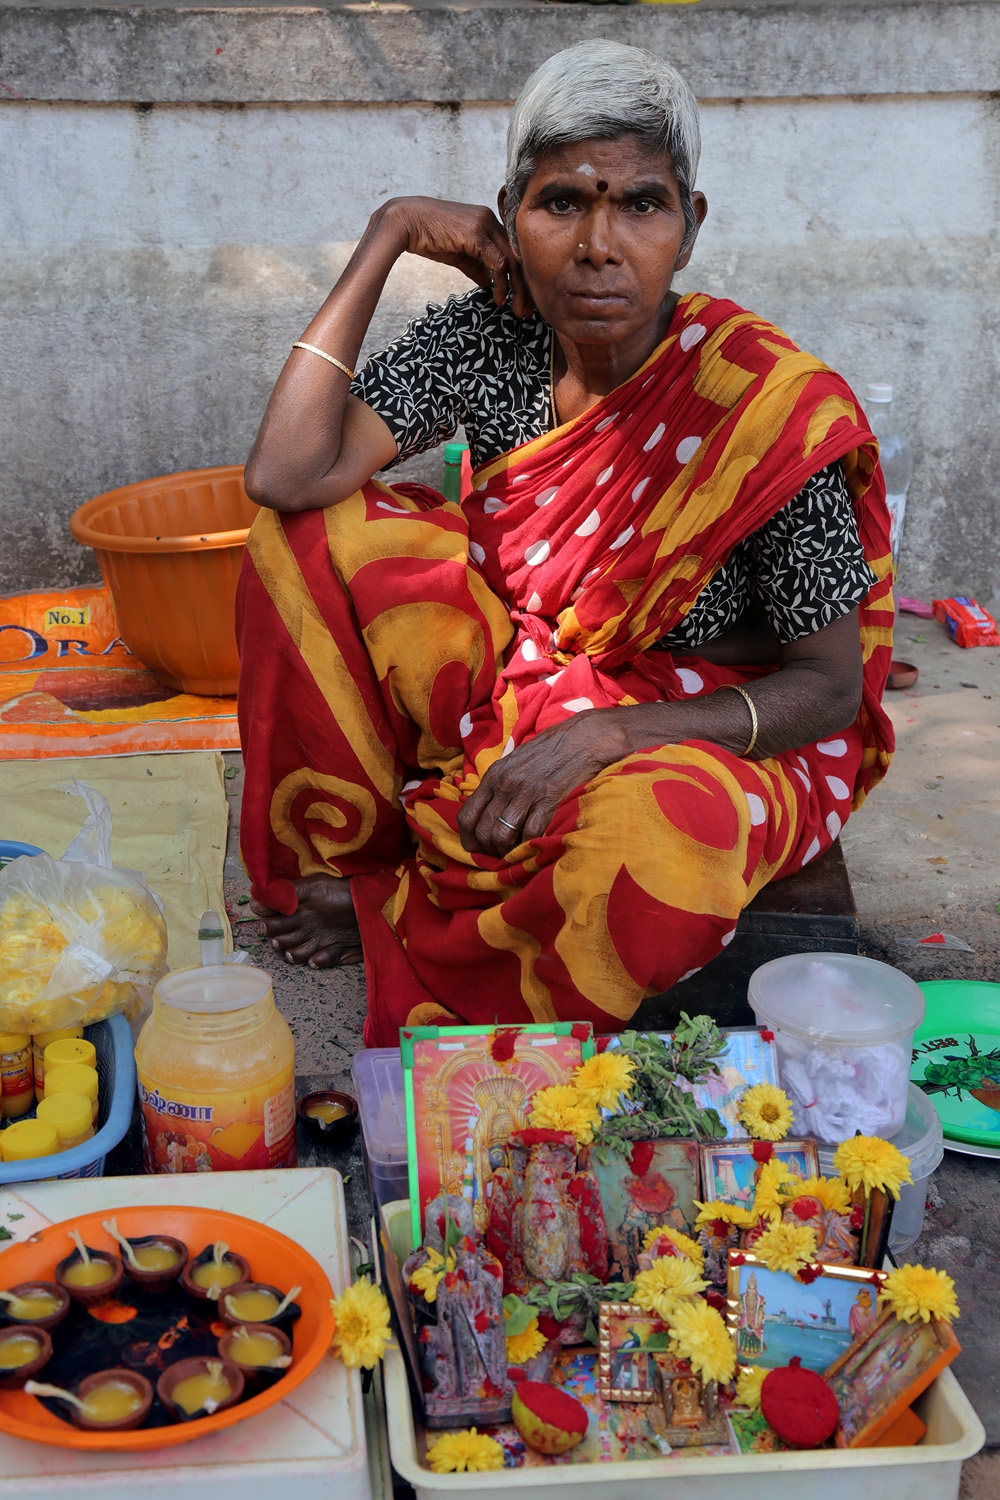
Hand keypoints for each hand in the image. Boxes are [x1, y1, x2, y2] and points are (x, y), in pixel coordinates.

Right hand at [376, 197, 532, 317]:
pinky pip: (497, 261)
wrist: (406, 222)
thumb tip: (489, 282)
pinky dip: (502, 282)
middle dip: (524, 285)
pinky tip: (499, 297)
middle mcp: (490, 220)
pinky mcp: (475, 233)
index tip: (521, 300)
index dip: (519, 276)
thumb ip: (476, 266)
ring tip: (517, 309)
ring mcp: (484, 224)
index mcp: (487, 223)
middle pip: (517, 255)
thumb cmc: (427, 236)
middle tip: (527, 310)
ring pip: (511, 259)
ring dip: (517, 288)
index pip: (511, 251)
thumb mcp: (457, 255)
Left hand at [457, 709, 627, 856]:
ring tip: (515, 853)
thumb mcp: (515, 763)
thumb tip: (487, 815)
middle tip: (500, 855)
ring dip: (507, 850)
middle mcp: (505, 784)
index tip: (475, 849)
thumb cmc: (550, 751)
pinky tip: (533, 845)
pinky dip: (529, 844)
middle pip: (484, 830)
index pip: (467, 815)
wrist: (582, 739)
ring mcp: (527, 791)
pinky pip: (531, 832)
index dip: (468, 838)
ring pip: (503, 834)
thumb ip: (499, 787)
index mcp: (493, 775)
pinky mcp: (549, 799)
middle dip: (489, 849)